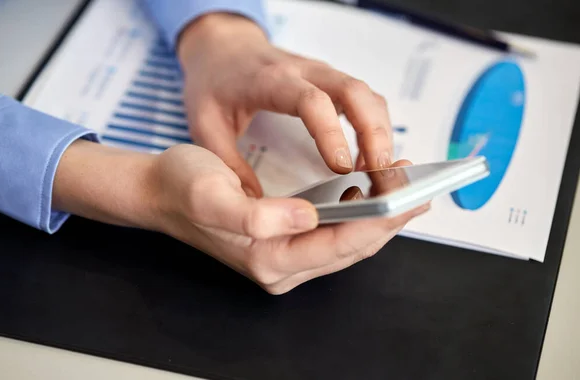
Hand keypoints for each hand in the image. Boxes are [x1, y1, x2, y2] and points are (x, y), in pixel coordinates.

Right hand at [53, 141, 426, 294]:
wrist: (160, 190)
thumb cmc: (183, 187)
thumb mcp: (212, 194)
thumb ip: (255, 215)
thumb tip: (306, 215)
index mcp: (268, 258)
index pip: (340, 244)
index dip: (378, 220)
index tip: (406, 195)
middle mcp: (280, 267)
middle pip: (351, 248)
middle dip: (388, 220)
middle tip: (419, 188)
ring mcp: (284, 259)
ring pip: (346, 243)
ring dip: (378, 218)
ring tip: (403, 189)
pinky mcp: (284, 245)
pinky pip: (334, 235)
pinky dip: (358, 216)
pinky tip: (371, 196)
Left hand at [177, 13, 392, 196]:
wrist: (222, 47)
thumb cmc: (213, 82)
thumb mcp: (205, 124)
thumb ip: (226, 162)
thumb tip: (252, 202)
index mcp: (271, 81)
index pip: (311, 101)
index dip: (331, 133)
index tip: (341, 168)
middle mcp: (303, 72)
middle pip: (354, 92)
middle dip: (373, 133)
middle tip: (379, 172)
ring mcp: (321, 74)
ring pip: (366, 94)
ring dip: (380, 131)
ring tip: (381, 171)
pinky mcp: (330, 81)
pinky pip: (364, 99)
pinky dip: (375, 125)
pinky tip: (372, 155)